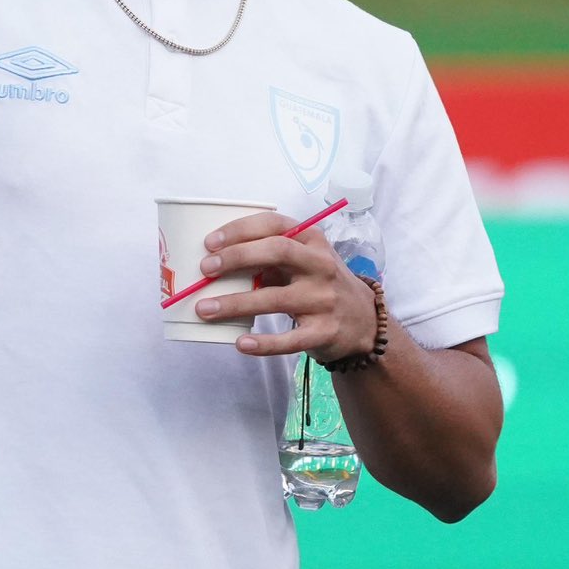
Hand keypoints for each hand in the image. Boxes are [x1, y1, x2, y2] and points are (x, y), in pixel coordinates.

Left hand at [192, 211, 378, 360]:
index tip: (210, 243)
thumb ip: (270, 256)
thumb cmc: (319, 283)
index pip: (274, 224)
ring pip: (276, 298)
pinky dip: (264, 343)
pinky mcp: (325, 331)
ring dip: (236, 303)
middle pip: (277, 251)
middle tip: (205, 269)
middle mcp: (320, 265)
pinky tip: (241, 343)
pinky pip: (290, 339)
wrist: (363, 320)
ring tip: (205, 309)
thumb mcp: (303, 260)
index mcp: (311, 239)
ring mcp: (324, 299)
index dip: (240, 230)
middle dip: (237, 257)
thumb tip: (217, 262)